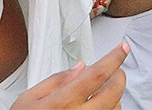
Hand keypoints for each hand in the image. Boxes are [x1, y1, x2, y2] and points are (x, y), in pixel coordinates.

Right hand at [10, 41, 128, 109]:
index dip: (114, 58)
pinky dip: (111, 108)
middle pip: (114, 91)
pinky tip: (102, 104)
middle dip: (119, 75)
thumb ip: (55, 80)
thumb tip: (80, 67)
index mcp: (62, 102)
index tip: (122, 48)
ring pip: (116, 107)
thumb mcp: (28, 98)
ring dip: (116, 94)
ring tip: (105, 88)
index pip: (97, 74)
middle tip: (115, 69)